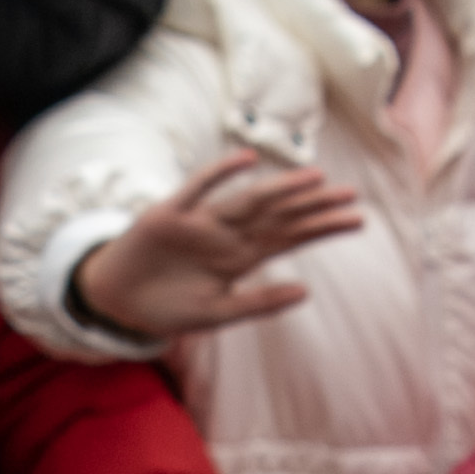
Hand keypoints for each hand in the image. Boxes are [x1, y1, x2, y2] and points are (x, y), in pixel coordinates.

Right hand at [73, 144, 363, 341]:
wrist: (117, 302)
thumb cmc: (168, 306)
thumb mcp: (217, 314)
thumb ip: (259, 303)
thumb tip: (306, 292)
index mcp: (239, 258)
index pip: (290, 237)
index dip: (322, 227)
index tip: (357, 219)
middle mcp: (226, 235)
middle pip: (277, 215)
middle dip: (313, 205)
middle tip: (351, 194)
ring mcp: (199, 222)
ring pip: (248, 201)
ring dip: (280, 189)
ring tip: (315, 179)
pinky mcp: (170, 215)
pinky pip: (197, 190)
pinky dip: (219, 173)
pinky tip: (246, 160)